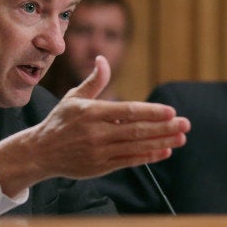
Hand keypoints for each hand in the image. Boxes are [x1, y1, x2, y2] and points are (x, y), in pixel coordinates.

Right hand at [0, 56, 189, 196]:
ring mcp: (99, 152)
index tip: (171, 111)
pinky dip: (148, 157)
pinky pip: (129, 161)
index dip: (151, 112)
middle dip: (164, 128)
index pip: (127, 112)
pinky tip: (164, 151)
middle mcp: (96, 133)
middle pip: (136, 131)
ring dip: (161, 142)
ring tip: (181, 138)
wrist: (41, 152)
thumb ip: (94, 81)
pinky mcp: (100, 167)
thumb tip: (103, 59)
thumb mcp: (73, 98)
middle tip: (185, 124)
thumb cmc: (60, 121)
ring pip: (136, 147)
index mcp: (91, 112)